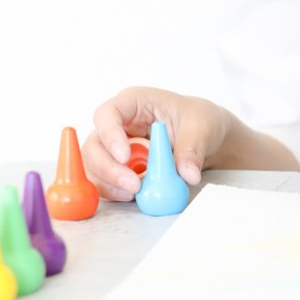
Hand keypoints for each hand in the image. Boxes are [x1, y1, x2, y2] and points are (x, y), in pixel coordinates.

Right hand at [84, 86, 298, 201]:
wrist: (204, 138)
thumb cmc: (199, 120)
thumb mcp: (202, 128)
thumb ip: (192, 149)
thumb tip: (187, 174)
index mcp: (134, 103)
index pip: (108, 114)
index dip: (110, 135)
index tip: (125, 156)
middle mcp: (118, 124)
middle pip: (94, 145)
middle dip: (109, 167)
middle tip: (133, 185)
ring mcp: (114, 147)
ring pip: (95, 166)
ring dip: (110, 183)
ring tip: (136, 193)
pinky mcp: (118, 168)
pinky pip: (106, 182)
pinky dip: (116, 191)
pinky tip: (134, 196)